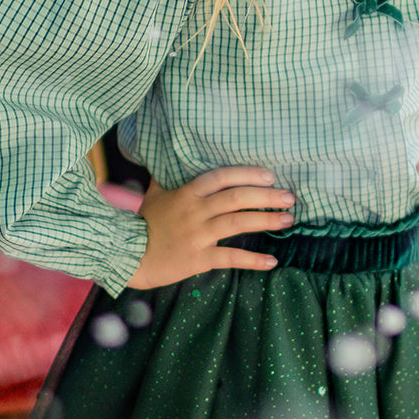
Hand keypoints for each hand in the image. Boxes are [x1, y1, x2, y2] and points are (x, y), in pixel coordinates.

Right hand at [127, 167, 293, 288]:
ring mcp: (198, 235)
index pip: (221, 177)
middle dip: (266, 196)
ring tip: (287, 220)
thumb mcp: (154, 194)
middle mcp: (195, 211)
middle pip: (236, 198)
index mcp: (187, 193)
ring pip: (237, 223)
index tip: (269, 175)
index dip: (246, 174)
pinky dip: (252, 260)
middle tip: (289, 197)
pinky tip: (271, 261)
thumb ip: (168, 176)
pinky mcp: (199, 258)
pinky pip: (230, 257)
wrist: (129, 256)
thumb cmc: (144, 223)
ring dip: (266, 220)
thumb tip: (172, 157)